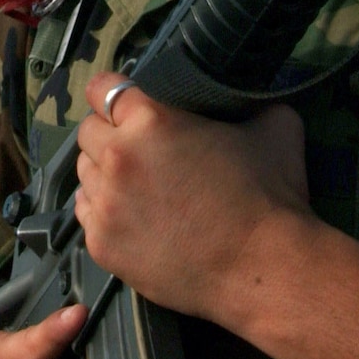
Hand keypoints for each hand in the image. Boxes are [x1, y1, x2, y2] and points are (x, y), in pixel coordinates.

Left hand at [74, 72, 314, 327]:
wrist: (262, 269)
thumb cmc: (268, 197)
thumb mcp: (275, 132)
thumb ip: (255, 107)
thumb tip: (257, 100)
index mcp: (151, 120)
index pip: (102, 89)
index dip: (112, 94)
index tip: (122, 104)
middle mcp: (117, 157)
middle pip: (87, 133)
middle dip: (108, 136)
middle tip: (138, 151)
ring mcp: (105, 203)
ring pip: (84, 175)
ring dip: (103, 175)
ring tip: (135, 188)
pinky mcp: (101, 244)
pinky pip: (86, 215)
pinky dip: (103, 213)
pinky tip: (130, 218)